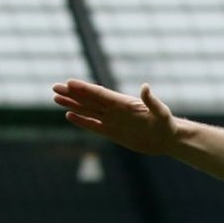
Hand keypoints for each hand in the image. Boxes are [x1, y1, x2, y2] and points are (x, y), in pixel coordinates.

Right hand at [52, 80, 176, 154]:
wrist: (168, 139)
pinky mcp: (113, 132)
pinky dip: (82, 121)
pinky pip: (94, 126)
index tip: (69, 83)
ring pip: (88, 111)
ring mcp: (113, 121)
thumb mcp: (161, 113)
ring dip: (73, 104)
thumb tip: (145, 87)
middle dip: (72, 94)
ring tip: (56, 97)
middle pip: (89, 100)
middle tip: (55, 87)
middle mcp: (115, 110)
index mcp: (124, 103)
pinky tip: (69, 116)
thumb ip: (152, 101)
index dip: (85, 89)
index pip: (100, 94)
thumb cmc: (167, 124)